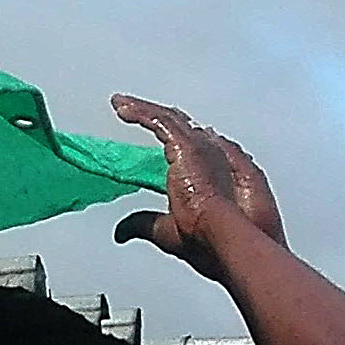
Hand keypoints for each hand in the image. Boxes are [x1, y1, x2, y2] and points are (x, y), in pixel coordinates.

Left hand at [107, 95, 285, 281]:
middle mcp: (203, 159)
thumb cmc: (207, 240)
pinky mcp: (190, 146)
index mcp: (199, 179)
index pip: (178, 151)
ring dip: (144, 110)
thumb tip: (120, 231)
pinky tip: (122, 106)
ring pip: (170, 121)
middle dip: (154, 117)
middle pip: (176, 129)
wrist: (223, 239)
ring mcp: (199, 150)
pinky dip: (141, 112)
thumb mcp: (164, 232)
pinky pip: (162, 121)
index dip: (162, 141)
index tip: (144, 141)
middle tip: (129, 110)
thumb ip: (143, 224)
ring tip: (122, 104)